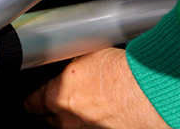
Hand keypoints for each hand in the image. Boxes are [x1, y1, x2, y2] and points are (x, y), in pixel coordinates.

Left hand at [24, 48, 169, 128]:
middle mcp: (68, 121)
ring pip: (70, 126)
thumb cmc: (119, 72)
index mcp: (56, 98)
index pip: (31, 103)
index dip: (33, 96)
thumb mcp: (84, 56)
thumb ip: (68, 63)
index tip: (35, 92)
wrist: (148, 92)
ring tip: (88, 100)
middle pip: (49, 118)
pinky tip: (104, 109)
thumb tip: (64, 56)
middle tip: (64, 95)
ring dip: (75, 116)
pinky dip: (94, 122)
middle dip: (53, 108)